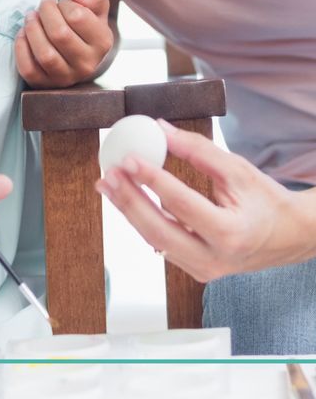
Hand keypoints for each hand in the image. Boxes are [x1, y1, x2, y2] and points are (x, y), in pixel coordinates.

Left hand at [16, 0, 112, 86]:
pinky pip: (28, 68)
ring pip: (45, 54)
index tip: (60, 1)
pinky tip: (23, 34)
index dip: (64, 3)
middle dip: (45, 13)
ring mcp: (66, 77)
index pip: (78, 16)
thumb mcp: (94, 7)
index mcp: (102, 43)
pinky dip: (21, 48)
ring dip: (32, 29)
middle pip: (59, 34)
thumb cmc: (83, 24)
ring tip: (31, 17)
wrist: (75, 52)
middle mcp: (87, 64)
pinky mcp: (44, 84)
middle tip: (42, 5)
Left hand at [95, 120, 310, 281]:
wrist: (290, 236)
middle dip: (129, 200)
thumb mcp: (237, 169)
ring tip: (108, 184)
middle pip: (159, 229)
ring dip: (128, 210)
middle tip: (110, 173)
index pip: (181, 204)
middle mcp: (216, 258)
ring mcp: (204, 269)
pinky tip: (126, 200)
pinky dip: (142, 221)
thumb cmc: (266, 202)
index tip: (129, 159)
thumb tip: (159, 129)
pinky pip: (162, 244)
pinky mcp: (196, 269)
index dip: (152, 180)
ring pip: (155, 239)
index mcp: (231, 234)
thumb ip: (197, 150)